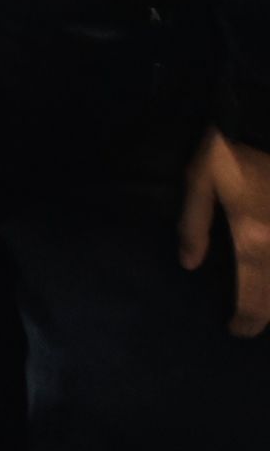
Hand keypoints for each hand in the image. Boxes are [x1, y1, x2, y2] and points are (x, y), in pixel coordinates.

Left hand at [180, 129, 269, 337]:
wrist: (269, 121)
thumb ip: (193, 225)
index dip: (247, 324)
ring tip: (264, 299)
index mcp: (255, 242)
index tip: (236, 330)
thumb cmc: (233, 148)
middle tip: (253, 319)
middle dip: (268, 315)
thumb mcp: (200, 179)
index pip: (255, 303)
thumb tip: (188, 264)